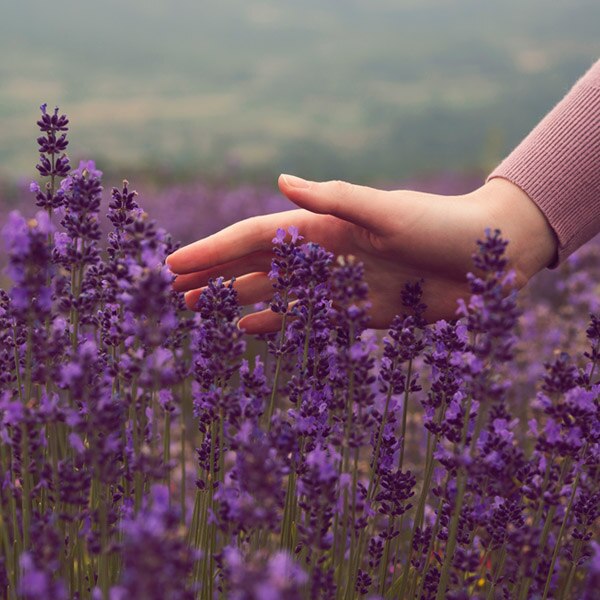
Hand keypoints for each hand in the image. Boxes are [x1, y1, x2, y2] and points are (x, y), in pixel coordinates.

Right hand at [165, 175, 556, 332]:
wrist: (489, 257)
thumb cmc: (442, 225)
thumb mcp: (389, 211)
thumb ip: (336, 199)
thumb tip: (281, 179)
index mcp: (324, 227)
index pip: (256, 238)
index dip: (214, 251)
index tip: (176, 266)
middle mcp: (325, 255)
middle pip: (258, 265)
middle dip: (216, 276)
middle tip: (176, 291)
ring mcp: (339, 284)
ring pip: (276, 293)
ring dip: (238, 300)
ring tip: (202, 310)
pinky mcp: (361, 311)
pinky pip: (310, 320)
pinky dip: (278, 323)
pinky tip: (251, 330)